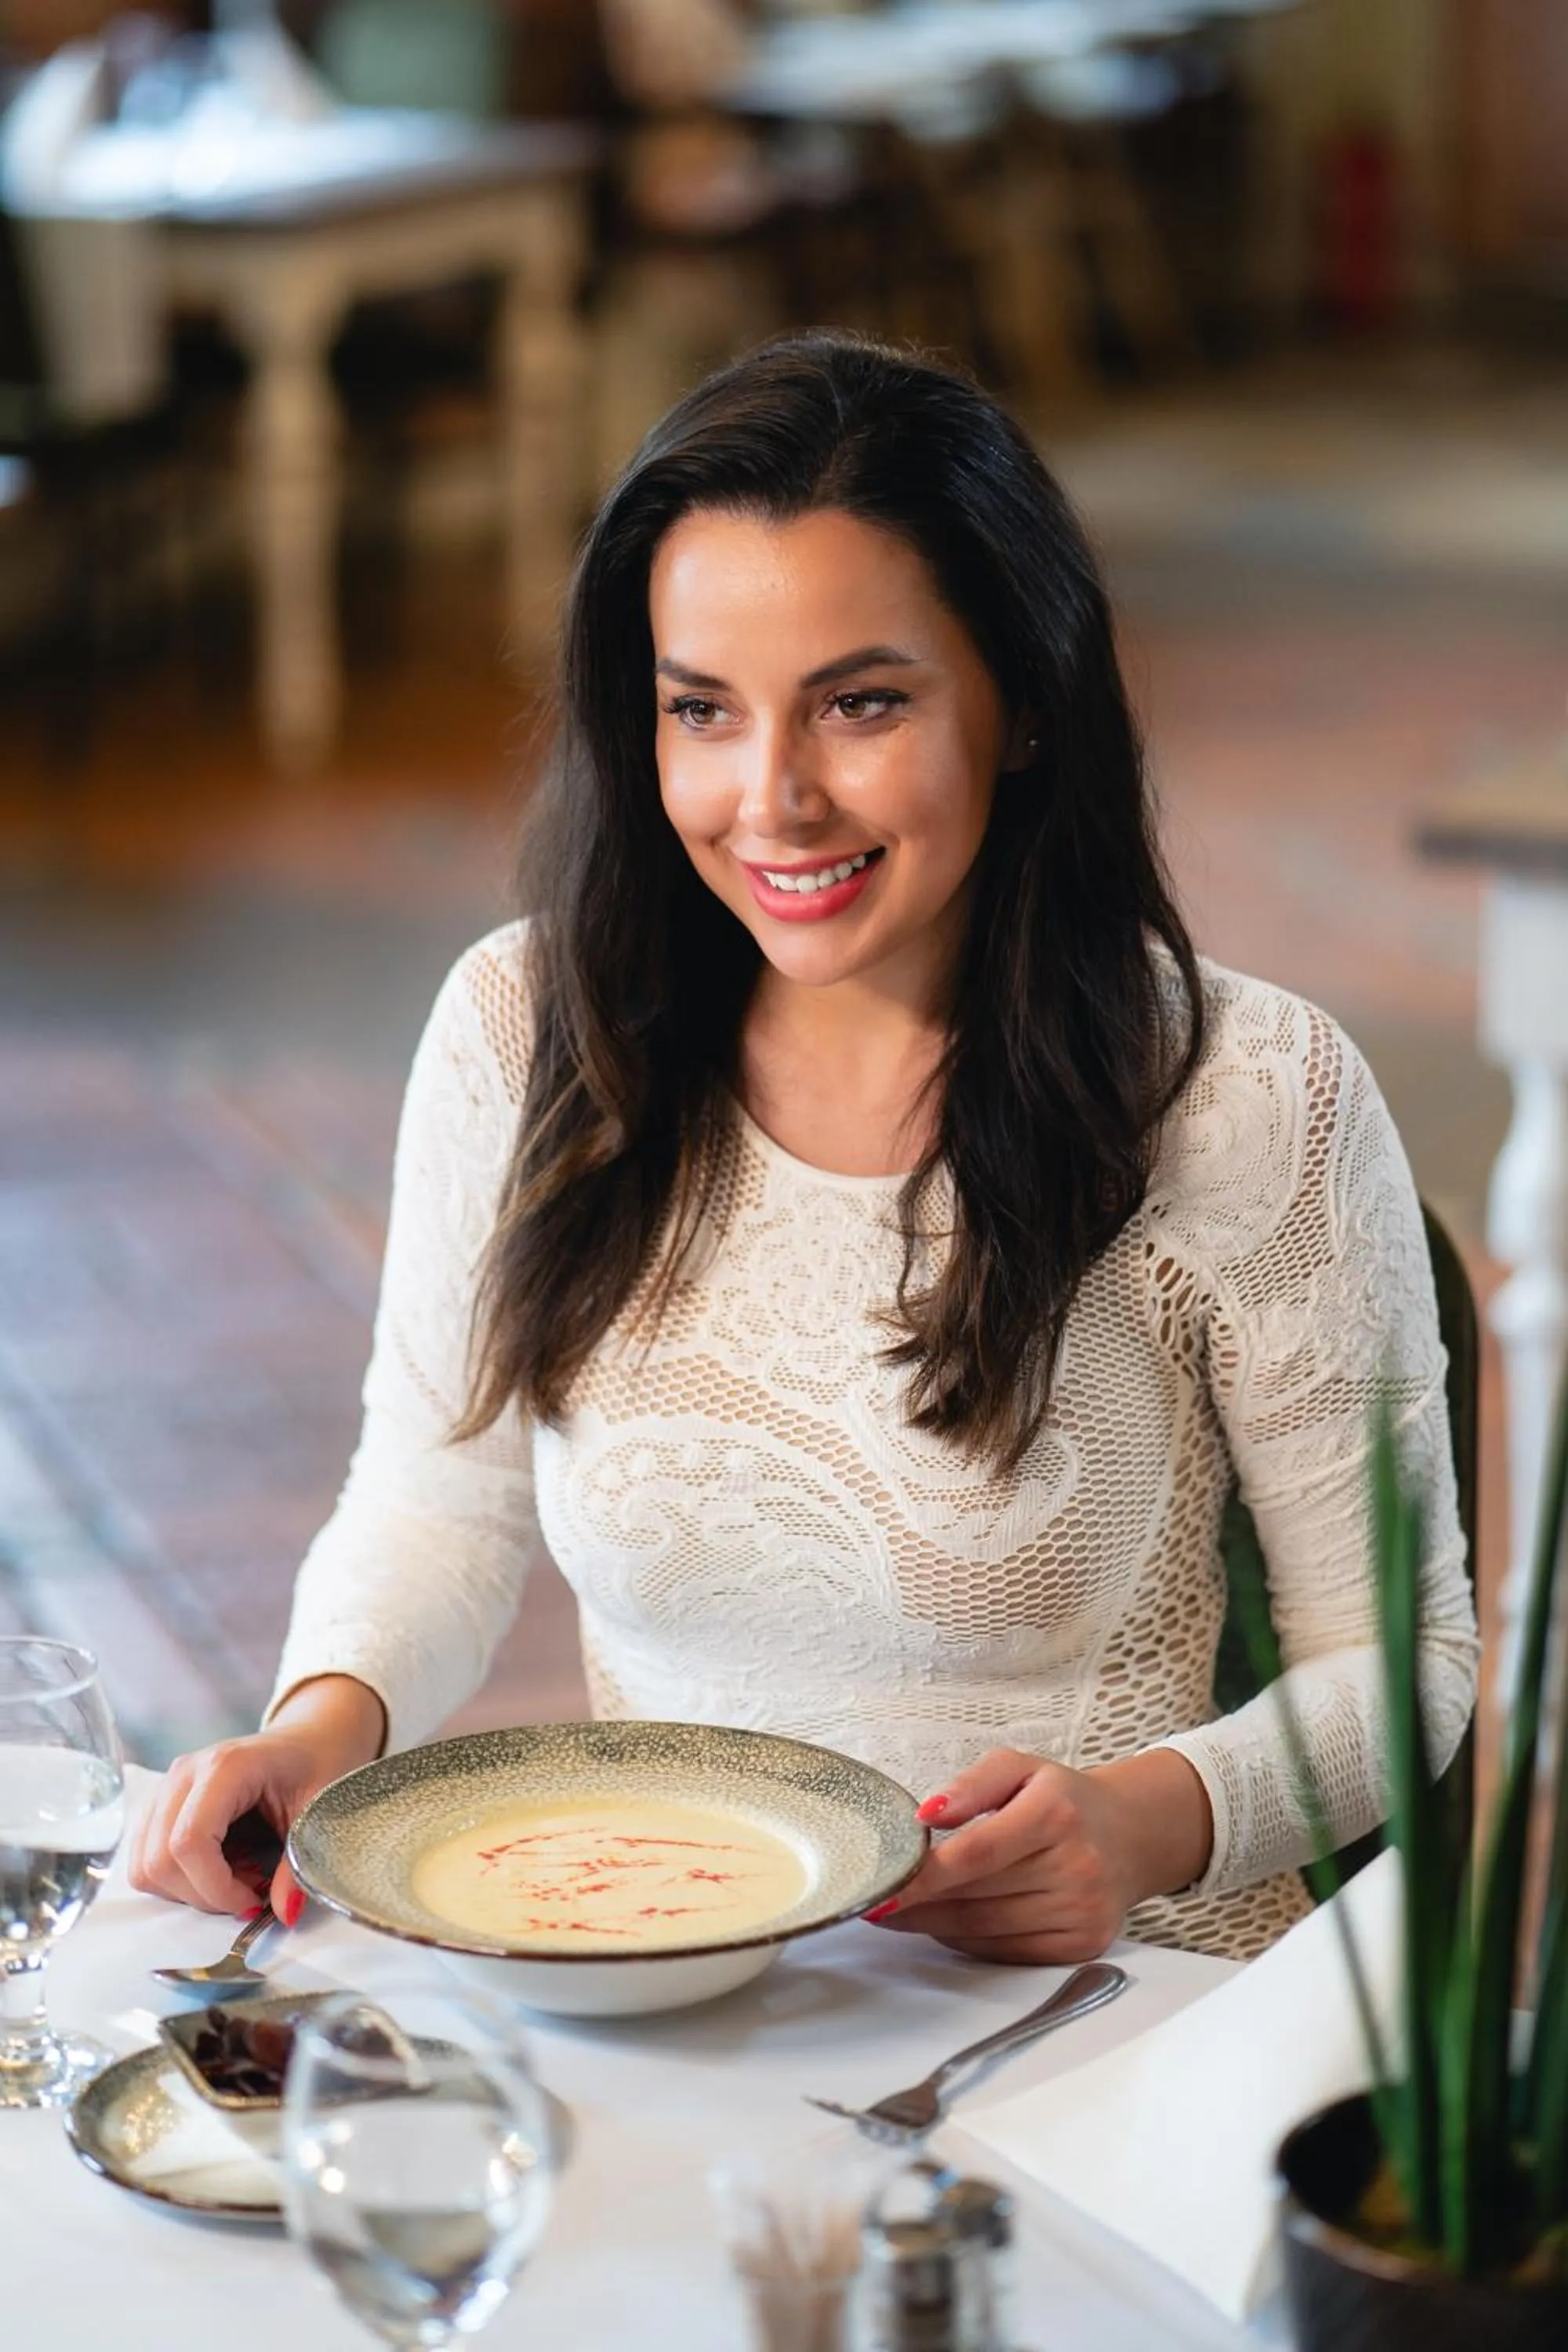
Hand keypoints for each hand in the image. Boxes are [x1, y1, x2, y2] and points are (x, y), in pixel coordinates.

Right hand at [129, 1676, 385, 1923]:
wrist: (307, 1740)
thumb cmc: (316, 1767)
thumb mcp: (318, 1813)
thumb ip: (298, 1866)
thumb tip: (284, 1914)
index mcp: (226, 1767)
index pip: (189, 1843)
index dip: (215, 1888)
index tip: (253, 1903)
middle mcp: (184, 1773)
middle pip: (159, 1860)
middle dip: (203, 1896)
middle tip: (249, 1896)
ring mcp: (166, 1787)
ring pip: (145, 1865)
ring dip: (187, 1891)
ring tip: (236, 1880)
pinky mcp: (160, 1804)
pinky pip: (145, 1858)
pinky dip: (178, 1880)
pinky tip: (220, 1869)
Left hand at [866, 1746, 1212, 1965]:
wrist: (1131, 1834)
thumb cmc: (1063, 1799)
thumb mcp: (1019, 1768)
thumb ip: (971, 1784)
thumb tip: (927, 1814)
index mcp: (1055, 1814)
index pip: (978, 1852)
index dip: (925, 1876)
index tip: (883, 1886)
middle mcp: (1075, 1867)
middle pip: (977, 1898)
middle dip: (919, 1904)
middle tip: (877, 1900)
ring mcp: (1082, 1912)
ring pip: (986, 1931)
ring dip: (935, 1926)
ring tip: (902, 1912)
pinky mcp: (1083, 1945)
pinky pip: (1007, 1953)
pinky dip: (968, 1942)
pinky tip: (946, 1925)